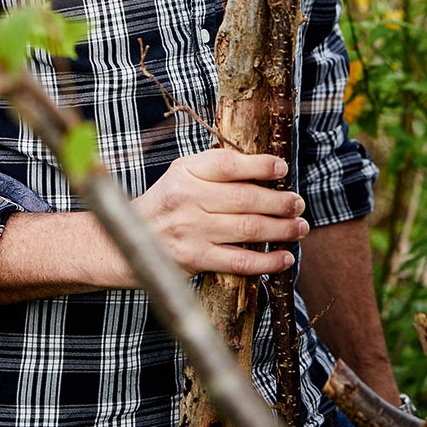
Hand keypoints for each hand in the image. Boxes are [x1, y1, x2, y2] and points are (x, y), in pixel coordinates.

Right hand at [131, 147, 307, 278]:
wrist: (127, 239)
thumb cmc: (165, 203)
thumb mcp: (180, 174)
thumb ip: (213, 168)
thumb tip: (262, 168)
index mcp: (185, 171)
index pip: (228, 164)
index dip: (259, 165)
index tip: (282, 169)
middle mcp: (187, 198)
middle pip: (245, 199)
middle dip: (279, 202)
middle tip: (298, 203)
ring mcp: (192, 230)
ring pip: (248, 229)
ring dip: (281, 229)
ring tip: (299, 227)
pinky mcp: (195, 258)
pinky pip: (239, 261)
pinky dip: (267, 262)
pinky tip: (284, 258)